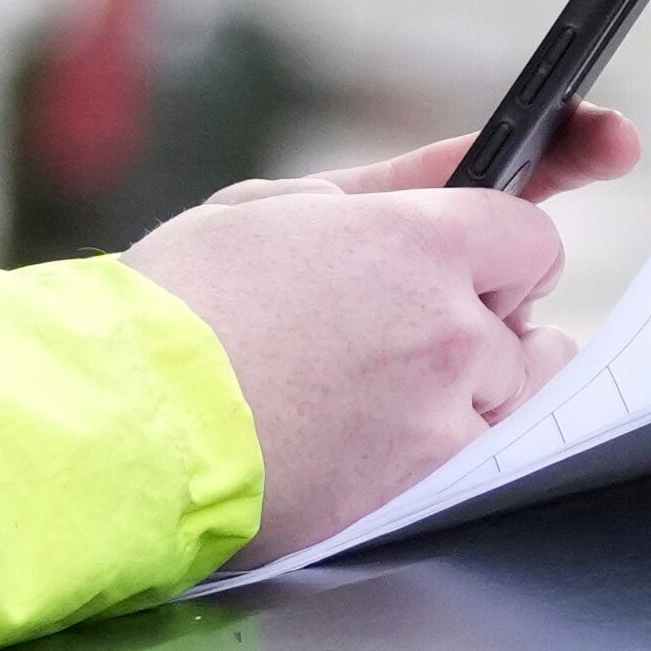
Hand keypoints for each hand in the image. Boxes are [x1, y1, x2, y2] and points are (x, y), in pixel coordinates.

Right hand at [125, 107, 643, 558]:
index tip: (460, 274)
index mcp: (418, 245)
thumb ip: (401, 180)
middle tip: (393, 346)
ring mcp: (442, 420)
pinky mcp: (421, 495)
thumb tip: (484, 155)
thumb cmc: (178, 307)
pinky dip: (441, 464)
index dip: (494, 257)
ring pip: (515, 407)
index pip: (533, 241)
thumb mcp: (278, 206)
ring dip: (469, 402)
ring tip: (374, 404)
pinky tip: (369, 453)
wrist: (117, 421)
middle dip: (480, 333)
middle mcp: (448, 331)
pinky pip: (479, 472)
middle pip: (530, 330)